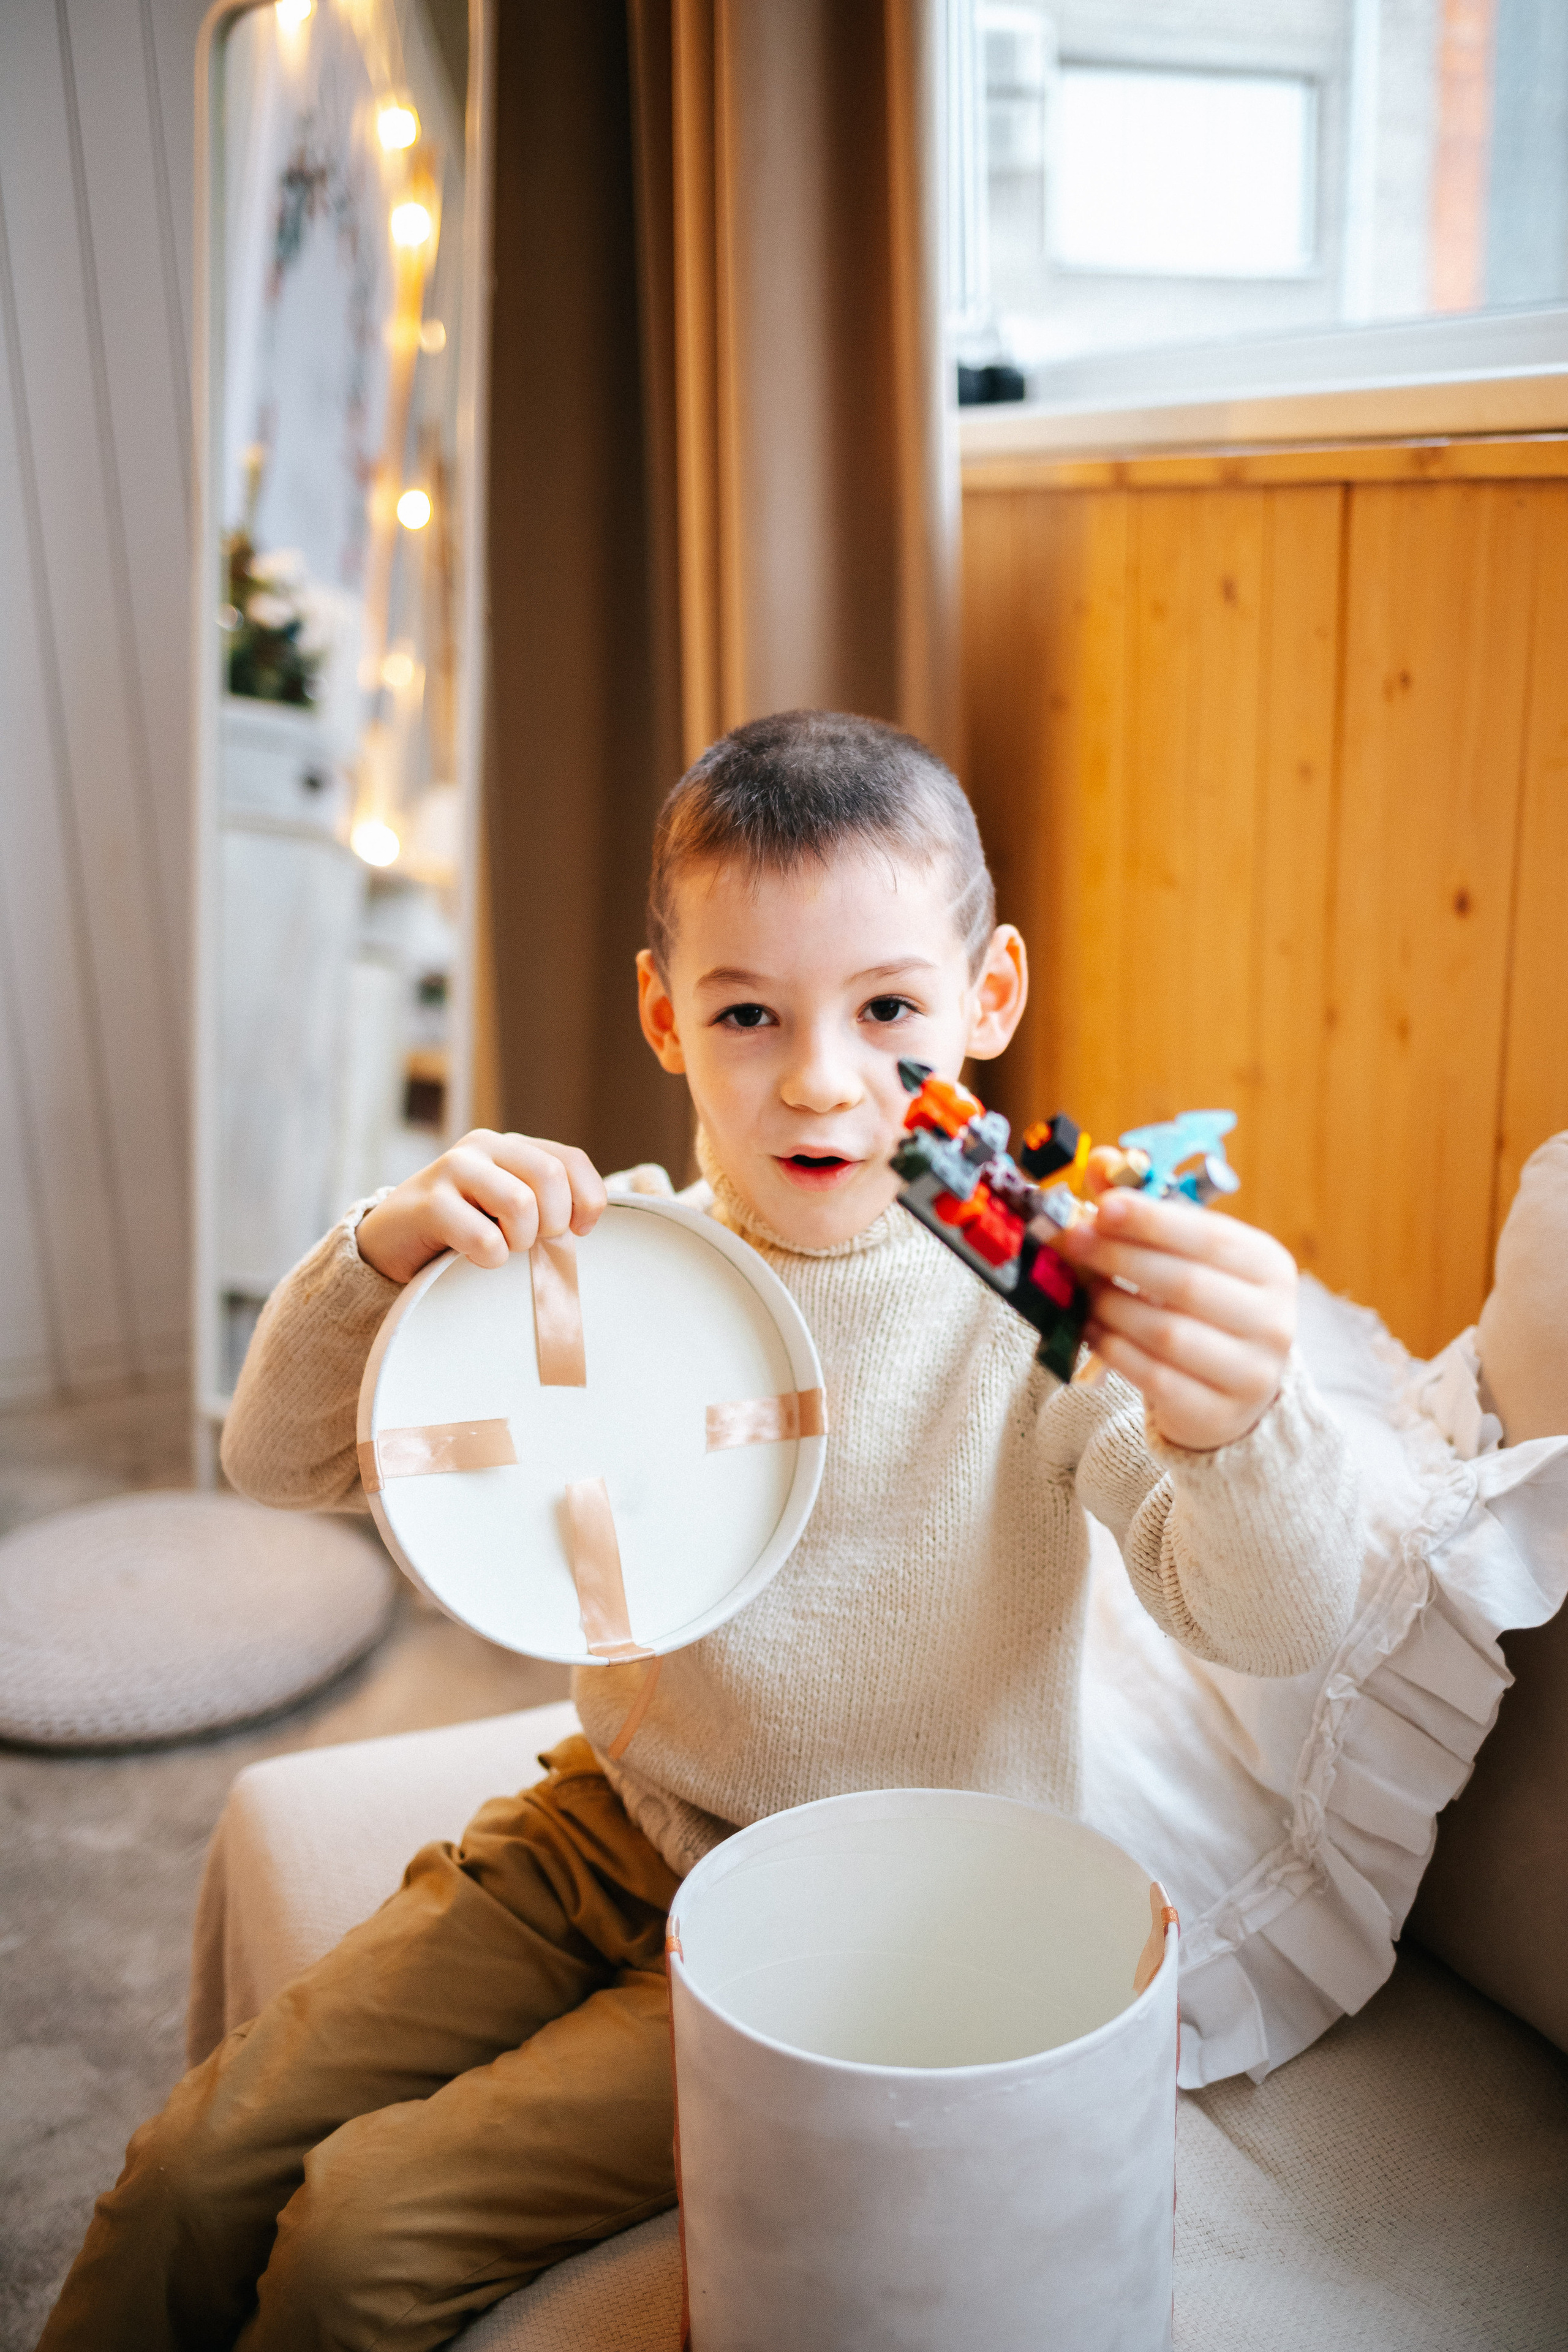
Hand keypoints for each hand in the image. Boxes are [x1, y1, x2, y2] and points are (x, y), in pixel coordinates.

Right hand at [355, 1131, 607, 1285]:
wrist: (391, 1242)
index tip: (578, 1231)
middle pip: (550, 1177)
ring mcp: (453, 1169)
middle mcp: (483, 1146)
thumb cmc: (463, 1229)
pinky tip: (473, 1257)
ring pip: (521, 1203)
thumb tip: (586, 1220)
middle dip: (552, 1223)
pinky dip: (489, 1258)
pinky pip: (485, 1238)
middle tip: (530, 1242)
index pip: (570, 1160)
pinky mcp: (429, 1202)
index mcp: (511, 1146)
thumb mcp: (509, 1209)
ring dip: (520, 1241)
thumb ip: (547, 1202)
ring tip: (501, 1248)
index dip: (588, 1201)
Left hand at [1051, 1176, 1295, 1451]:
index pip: (1208, 1237)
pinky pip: (1155, 1377)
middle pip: (1185, 1283)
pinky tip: (1092, 1329)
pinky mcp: (1218, 1414)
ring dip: (1112, 1306)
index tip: (1101, 1205)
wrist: (1232, 1393)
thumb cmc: (1203, 1308)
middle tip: (1073, 1241)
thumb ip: (1146, 1211)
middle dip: (1120, 1258)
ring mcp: (1251, 1372)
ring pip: (1167, 1333)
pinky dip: (1115, 1349)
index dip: (1151, 1221)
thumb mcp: (1187, 1256)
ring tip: (1082, 1290)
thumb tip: (1100, 1161)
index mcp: (1270, 1267)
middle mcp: (1272, 1320)